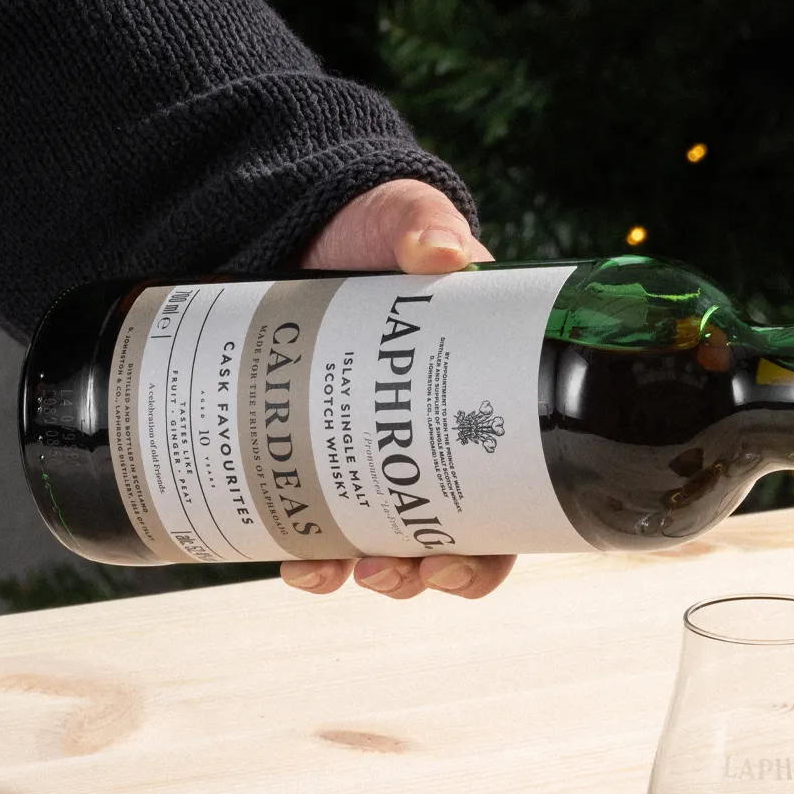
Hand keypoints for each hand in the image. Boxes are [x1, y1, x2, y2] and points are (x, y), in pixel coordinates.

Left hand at [280, 179, 515, 603]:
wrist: (298, 219)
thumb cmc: (373, 224)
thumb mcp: (406, 218)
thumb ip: (425, 226)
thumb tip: (440, 254)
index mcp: (480, 391)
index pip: (507, 491)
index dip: (493, 547)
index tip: (460, 564)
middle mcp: (431, 434)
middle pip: (448, 535)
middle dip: (422, 573)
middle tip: (391, 575)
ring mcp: (369, 442)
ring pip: (381, 538)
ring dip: (363, 572)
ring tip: (327, 576)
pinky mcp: (309, 441)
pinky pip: (313, 516)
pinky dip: (304, 550)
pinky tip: (286, 558)